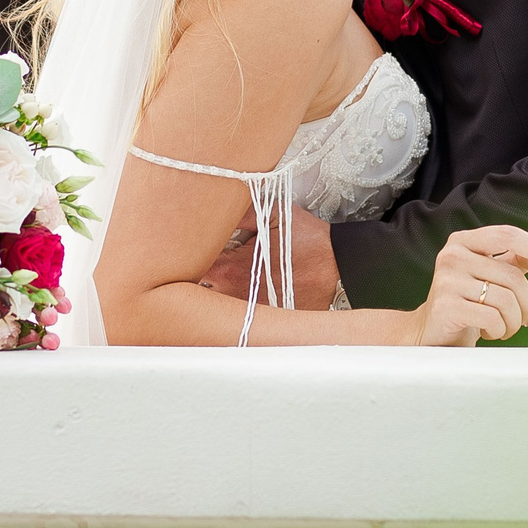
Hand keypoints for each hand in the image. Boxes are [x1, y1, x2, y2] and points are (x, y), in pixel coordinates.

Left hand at [197, 207, 340, 309]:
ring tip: (218, 281)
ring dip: (213, 295)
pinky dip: (234, 311)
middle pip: (199, 292)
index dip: (186, 258)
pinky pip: (240, 319)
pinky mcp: (264, 321)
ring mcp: (250, 312)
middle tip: (196, 266)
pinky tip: (241, 297)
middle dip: (195, 278)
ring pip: (216, 308)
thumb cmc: (309, 241)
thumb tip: (216, 205)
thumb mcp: (274, 214)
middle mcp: (236, 294)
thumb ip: (241, 211)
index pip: (191, 267)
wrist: (340, 268)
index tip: (188, 251)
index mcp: (232, 268)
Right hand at [408, 226, 527, 346]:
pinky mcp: (446, 305)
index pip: (508, 236)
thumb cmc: (465, 303)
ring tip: (505, 327)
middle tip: (525, 317)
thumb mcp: (488, 276)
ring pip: (506, 300)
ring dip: (514, 322)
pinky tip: (489, 331)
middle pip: (513, 276)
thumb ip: (513, 262)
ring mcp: (447, 280)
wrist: (432, 332)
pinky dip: (499, 330)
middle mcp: (453, 255)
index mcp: (464, 242)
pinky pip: (492, 318)